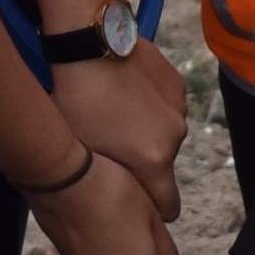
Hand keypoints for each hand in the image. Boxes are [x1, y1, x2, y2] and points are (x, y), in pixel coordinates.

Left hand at [53, 41, 188, 218]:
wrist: (89, 44)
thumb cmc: (76, 101)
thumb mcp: (84, 152)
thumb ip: (111, 180)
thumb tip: (119, 195)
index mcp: (153, 160)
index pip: (168, 206)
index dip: (153, 210)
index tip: (139, 206)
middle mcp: (174, 137)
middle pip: (162, 164)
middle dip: (142, 161)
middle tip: (110, 144)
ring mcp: (178, 107)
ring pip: (164, 133)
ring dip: (146, 130)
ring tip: (115, 112)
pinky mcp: (176, 82)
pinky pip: (166, 105)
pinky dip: (150, 105)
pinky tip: (125, 90)